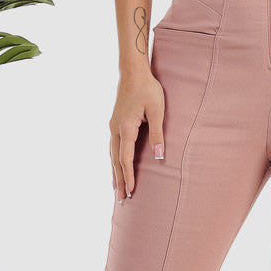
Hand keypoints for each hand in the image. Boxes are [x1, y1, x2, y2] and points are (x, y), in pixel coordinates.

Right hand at [109, 67, 164, 199]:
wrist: (133, 72)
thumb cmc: (147, 89)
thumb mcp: (157, 110)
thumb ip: (157, 133)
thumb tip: (159, 155)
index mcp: (125, 128)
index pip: (125, 158)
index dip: (128, 175)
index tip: (130, 190)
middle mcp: (115, 129)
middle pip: (115, 160)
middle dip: (119, 180)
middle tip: (121, 199)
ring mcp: (113, 126)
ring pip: (111, 154)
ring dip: (114, 172)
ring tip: (116, 189)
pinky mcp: (115, 122)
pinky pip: (112, 147)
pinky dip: (113, 160)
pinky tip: (115, 166)